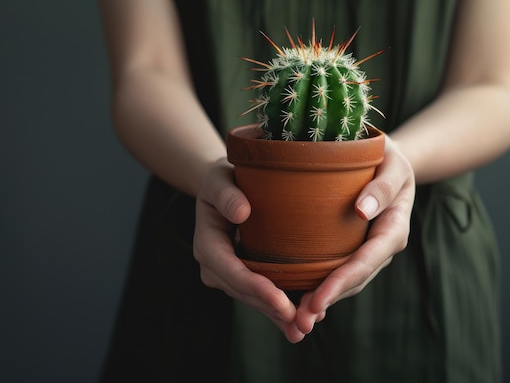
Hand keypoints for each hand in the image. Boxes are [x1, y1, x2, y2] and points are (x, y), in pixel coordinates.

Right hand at [193, 158, 306, 342]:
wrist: (219, 189)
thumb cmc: (221, 180)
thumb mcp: (219, 178)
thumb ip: (227, 194)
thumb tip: (241, 213)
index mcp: (207, 245)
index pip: (233, 271)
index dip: (257, 289)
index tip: (282, 302)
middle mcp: (213, 266)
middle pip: (244, 293)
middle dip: (271, 310)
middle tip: (301, 325)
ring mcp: (225, 275)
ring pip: (252, 300)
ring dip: (276, 316)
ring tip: (303, 330)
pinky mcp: (240, 276)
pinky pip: (258, 295)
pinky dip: (276, 310)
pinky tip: (296, 323)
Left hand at [295, 136, 415, 333]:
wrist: (388, 161)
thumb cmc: (389, 159)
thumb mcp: (393, 164)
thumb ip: (382, 187)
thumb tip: (361, 211)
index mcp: (393, 229)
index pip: (365, 260)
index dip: (341, 281)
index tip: (317, 299)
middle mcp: (382, 247)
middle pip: (355, 280)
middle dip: (329, 300)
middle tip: (300, 320)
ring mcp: (368, 251)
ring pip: (347, 282)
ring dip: (323, 301)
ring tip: (296, 320)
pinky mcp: (353, 249)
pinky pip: (338, 271)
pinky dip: (321, 287)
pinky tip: (298, 300)